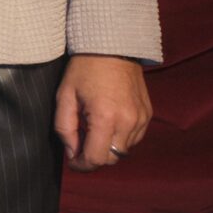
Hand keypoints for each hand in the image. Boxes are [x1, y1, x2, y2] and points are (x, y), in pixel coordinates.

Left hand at [56, 53, 151, 170]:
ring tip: (94, 127)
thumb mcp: (64, 96)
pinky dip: (121, 137)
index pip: (96, 159)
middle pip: (111, 158)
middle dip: (94, 156)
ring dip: (108, 146)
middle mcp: (128, 122)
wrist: (112, 46)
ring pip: (124, 150)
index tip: (73, 162)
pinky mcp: (148, 115)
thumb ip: (65, 128)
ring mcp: (141, 119)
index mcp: (105, 118)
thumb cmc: (84, 69)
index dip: (82, 165)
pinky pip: (134, 138)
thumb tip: (72, 153)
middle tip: (80, 143)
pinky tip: (109, 121)